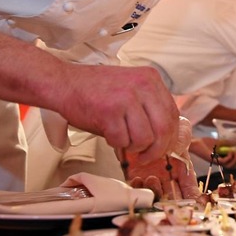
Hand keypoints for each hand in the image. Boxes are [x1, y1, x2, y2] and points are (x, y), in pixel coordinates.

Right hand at [56, 64, 178, 163]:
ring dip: (134, 147)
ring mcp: (126, 97)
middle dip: (157, 149)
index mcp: (151, 78)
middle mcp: (143, 85)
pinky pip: (122, 140)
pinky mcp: (109, 110)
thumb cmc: (95, 90)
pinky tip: (109, 134)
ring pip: (145, 138)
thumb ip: (149, 107)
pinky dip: (115, 143)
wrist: (63, 82)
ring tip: (123, 140)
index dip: (171, 137)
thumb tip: (165, 137)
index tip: (164, 147)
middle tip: (147, 156)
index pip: (173, 114)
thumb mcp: (131, 89)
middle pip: (164, 128)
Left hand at [126, 117, 199, 200]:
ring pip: (154, 195)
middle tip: (169, 197)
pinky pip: (135, 188)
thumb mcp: (182, 130)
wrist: (143, 122)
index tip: (191, 202)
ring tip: (152, 178)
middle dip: (171, 200)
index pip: (189, 189)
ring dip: (155, 191)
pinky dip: (137, 188)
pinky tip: (138, 179)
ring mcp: (151, 177)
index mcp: (182, 169)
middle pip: (171, 197)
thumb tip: (177, 150)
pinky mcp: (133, 175)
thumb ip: (183, 140)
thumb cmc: (166, 127)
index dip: (191, 197)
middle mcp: (167, 177)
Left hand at [189, 137, 235, 168]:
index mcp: (225, 158)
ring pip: (231, 165)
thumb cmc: (208, 142)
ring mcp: (218, 162)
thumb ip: (231, 143)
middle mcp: (222, 162)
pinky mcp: (215, 161)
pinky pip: (225, 162)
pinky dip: (229, 158)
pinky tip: (230, 152)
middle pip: (235, 165)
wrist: (198, 143)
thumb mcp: (223, 142)